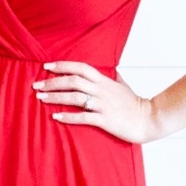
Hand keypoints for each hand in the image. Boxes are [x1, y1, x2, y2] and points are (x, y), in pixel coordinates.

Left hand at [32, 60, 159, 143]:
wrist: (149, 119)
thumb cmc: (135, 104)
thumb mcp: (124, 86)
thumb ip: (114, 77)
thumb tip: (112, 70)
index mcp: (105, 81)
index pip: (81, 68)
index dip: (63, 65)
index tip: (46, 67)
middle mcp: (102, 91)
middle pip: (73, 81)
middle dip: (52, 82)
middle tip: (36, 85)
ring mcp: (103, 105)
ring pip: (75, 97)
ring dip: (56, 98)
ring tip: (40, 99)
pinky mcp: (105, 120)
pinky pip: (83, 117)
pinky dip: (68, 117)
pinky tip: (56, 117)